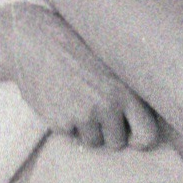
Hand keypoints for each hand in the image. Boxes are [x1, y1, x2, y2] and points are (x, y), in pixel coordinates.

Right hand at [4, 5, 158, 150]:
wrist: (35, 40)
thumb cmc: (76, 47)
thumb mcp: (111, 61)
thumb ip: (128, 90)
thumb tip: (141, 127)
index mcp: (127, 89)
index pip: (148, 134)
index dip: (140, 138)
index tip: (131, 134)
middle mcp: (108, 104)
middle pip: (118, 142)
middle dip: (108, 132)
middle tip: (95, 107)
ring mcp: (84, 115)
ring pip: (94, 142)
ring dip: (86, 129)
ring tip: (77, 99)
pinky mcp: (61, 122)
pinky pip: (70, 135)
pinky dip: (66, 122)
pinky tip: (60, 98)